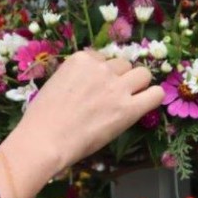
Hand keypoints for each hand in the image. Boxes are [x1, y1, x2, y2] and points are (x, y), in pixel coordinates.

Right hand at [0, 51, 162, 197]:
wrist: (45, 139)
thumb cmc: (41, 118)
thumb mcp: (55, 84)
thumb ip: (75, 77)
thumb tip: (87, 83)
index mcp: (81, 60)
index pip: (101, 58)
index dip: (100, 74)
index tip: (94, 88)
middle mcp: (101, 68)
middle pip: (123, 65)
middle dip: (119, 78)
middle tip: (111, 97)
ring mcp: (117, 87)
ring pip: (143, 74)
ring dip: (137, 85)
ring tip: (128, 101)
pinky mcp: (129, 109)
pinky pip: (155, 94)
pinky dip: (152, 97)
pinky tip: (143, 106)